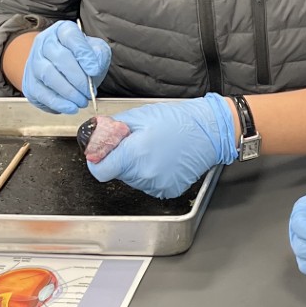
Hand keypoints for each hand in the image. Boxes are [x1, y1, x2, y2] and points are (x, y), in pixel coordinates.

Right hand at [20, 21, 111, 114]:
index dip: (84, 53)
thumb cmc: (80, 59)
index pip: (71, 36)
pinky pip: (42, 93)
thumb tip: (94, 66)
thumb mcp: (95, 51)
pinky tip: (71, 107)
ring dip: (68, 92)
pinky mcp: (30, 82)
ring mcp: (34, 62)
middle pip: (60, 58)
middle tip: (89, 92)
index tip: (95, 70)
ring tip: (82, 101)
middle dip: (78, 78)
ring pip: (48, 75)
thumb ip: (99, 55)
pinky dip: (58, 103)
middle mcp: (44, 43)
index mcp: (62, 31)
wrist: (59, 70)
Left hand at [87, 94, 237, 198]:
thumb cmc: (178, 120)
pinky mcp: (168, 190)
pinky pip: (149, 184)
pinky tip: (162, 159)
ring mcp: (157, 185)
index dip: (97, 161)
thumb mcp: (140, 116)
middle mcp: (144, 174)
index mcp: (134, 154)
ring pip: (132, 179)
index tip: (101, 154)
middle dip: (120, 159)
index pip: (99, 170)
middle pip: (116, 174)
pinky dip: (150, 173)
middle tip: (136, 143)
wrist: (210, 131)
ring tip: (153, 149)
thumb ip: (113, 128)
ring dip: (135, 167)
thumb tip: (95, 136)